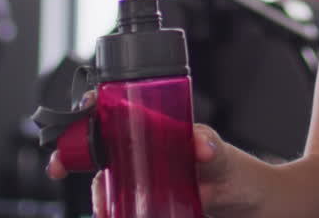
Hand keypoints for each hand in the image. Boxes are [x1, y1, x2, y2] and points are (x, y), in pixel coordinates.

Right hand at [47, 97, 258, 217]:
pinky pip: (121, 208)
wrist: (256, 207)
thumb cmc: (241, 175)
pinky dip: (111, 211)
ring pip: (105, 182)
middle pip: (99, 149)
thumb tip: (200, 145)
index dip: (92, 110)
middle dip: (73, 154)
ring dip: (96, 193)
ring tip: (104, 207)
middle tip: (61, 166)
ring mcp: (146, 181)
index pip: (118, 113)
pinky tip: (111, 215)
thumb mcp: (226, 157)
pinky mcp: (149, 207)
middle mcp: (147, 153)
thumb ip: (212, 147)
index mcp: (160, 131)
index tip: (80, 111)